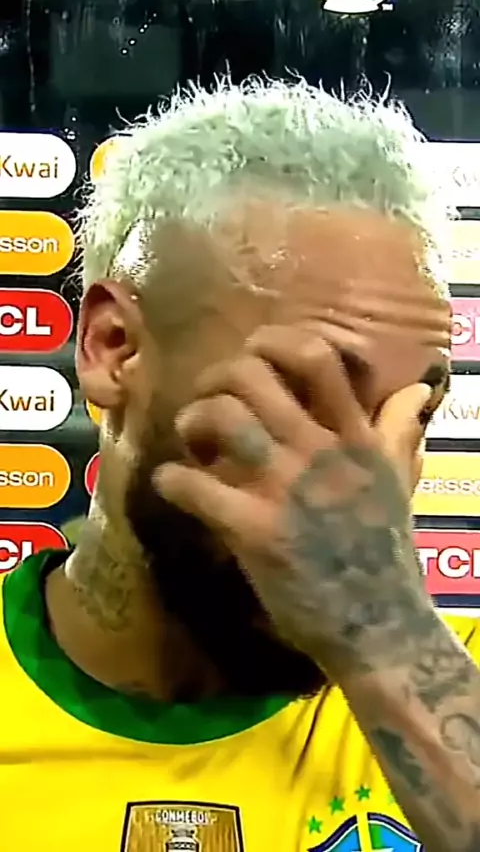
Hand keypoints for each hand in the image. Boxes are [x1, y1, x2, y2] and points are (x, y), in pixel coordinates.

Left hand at [154, 326, 433, 678]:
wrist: (377, 626)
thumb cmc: (384, 553)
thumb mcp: (399, 481)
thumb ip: (400, 430)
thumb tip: (417, 386)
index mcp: (357, 438)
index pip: (317, 359)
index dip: (275, 342)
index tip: (255, 354)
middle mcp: (321, 452)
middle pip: (252, 377)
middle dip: (217, 377)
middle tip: (209, 399)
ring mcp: (286, 490)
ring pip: (223, 418)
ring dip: (193, 420)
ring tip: (192, 439)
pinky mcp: (255, 531)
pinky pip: (195, 487)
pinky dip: (171, 480)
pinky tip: (172, 485)